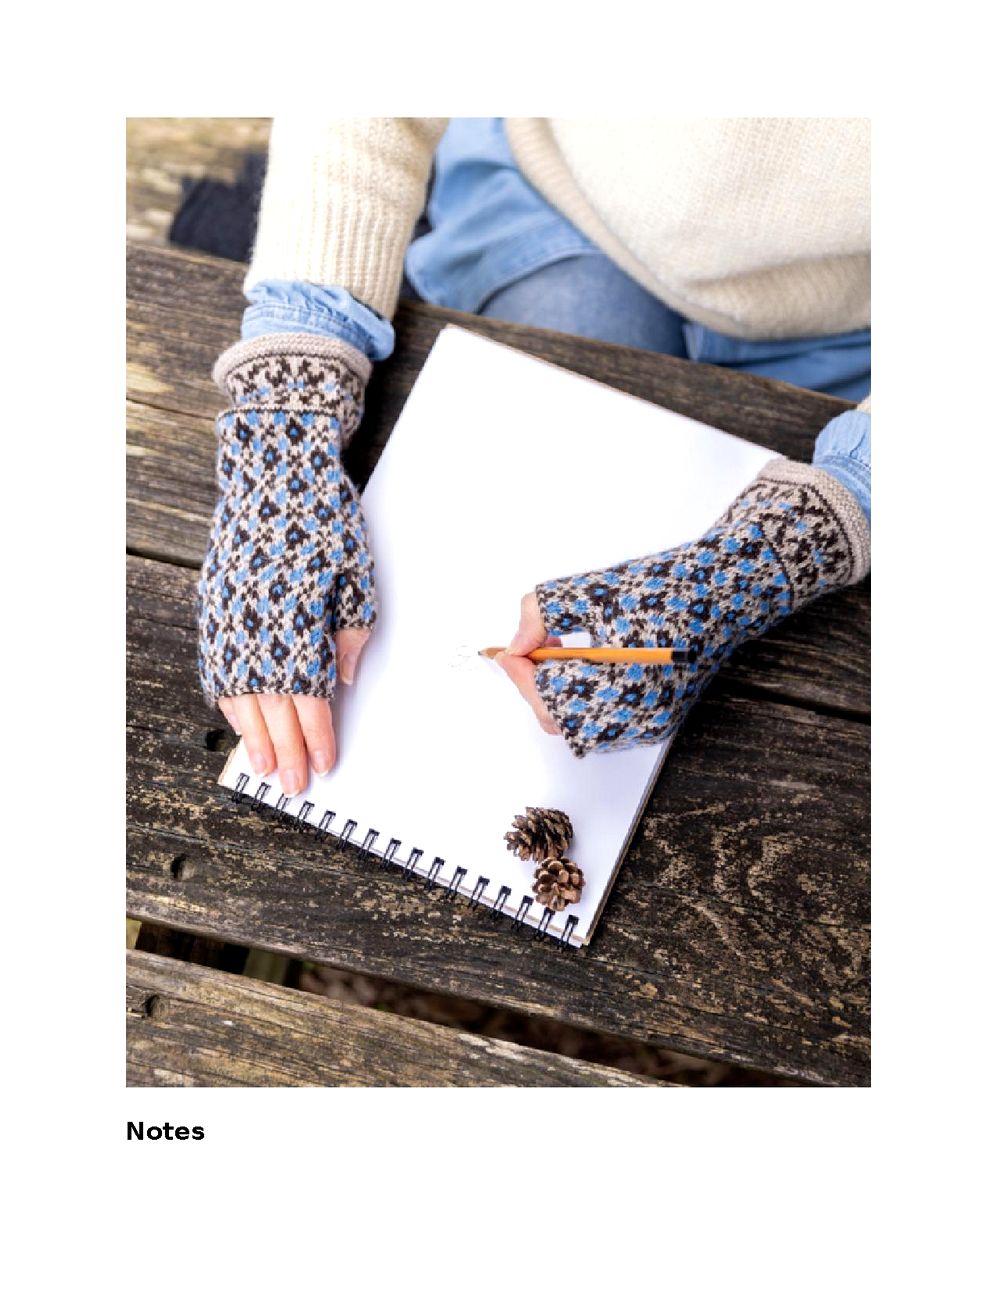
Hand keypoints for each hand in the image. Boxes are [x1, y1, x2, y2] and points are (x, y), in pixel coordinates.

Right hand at [198, 334, 377, 786]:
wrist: (272, 470)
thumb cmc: (323, 520)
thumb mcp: (357, 573)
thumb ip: (352, 631)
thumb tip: (344, 680)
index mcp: (298, 621)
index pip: (309, 699)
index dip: (318, 736)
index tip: (326, 763)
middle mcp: (258, 627)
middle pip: (273, 708)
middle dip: (287, 751)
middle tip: (295, 785)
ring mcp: (229, 619)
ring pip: (239, 694)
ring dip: (253, 736)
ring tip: (264, 767)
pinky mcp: (213, 607)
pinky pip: (217, 667)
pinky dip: (229, 700)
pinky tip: (239, 720)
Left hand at [501, 458, 869, 757]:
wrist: (730, 590)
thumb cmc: (670, 585)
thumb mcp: (594, 589)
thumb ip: (543, 614)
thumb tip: (515, 644)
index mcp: (623, 686)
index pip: (547, 698)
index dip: (520, 672)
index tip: (511, 647)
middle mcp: (639, 717)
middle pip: (559, 720)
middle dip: (537, 684)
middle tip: (534, 647)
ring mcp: (651, 724)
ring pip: (580, 725)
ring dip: (559, 691)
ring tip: (563, 650)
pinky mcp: (659, 721)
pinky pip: (605, 721)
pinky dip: (585, 697)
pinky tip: (589, 663)